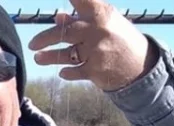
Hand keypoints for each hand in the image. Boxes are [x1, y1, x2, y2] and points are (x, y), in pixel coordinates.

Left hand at [27, 0, 158, 91]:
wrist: (142, 66)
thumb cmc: (119, 38)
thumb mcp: (106, 22)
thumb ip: (82, 19)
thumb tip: (58, 17)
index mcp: (101, 13)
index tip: (59, 5)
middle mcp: (98, 31)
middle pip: (65, 32)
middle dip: (45, 38)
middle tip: (32, 44)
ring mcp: (96, 52)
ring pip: (66, 54)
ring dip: (49, 57)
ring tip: (38, 57)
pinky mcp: (95, 71)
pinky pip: (74, 71)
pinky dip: (67, 72)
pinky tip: (62, 71)